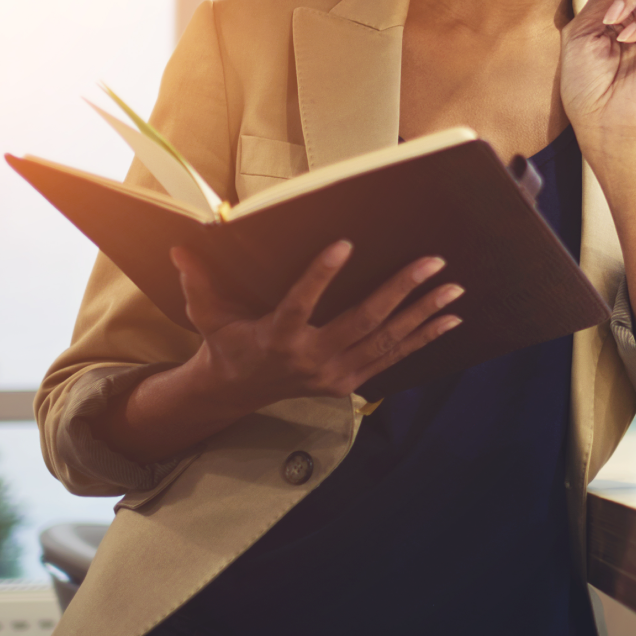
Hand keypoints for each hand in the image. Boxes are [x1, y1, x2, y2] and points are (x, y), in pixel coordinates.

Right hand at [171, 240, 462, 409]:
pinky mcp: (351, 382)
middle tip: (432, 262)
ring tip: (453, 289)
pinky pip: (393, 358)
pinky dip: (424, 339)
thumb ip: (199, 282)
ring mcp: (335, 373)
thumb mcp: (207, 314)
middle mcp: (311, 358)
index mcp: (277, 337)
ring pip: (387, 341)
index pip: (301, 304)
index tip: (344, 244)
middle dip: (400, 291)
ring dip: (423, 314)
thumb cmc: (226, 341)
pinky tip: (451, 321)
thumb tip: (182, 249)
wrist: (238, 391)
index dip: (321, 276)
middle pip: (362, 323)